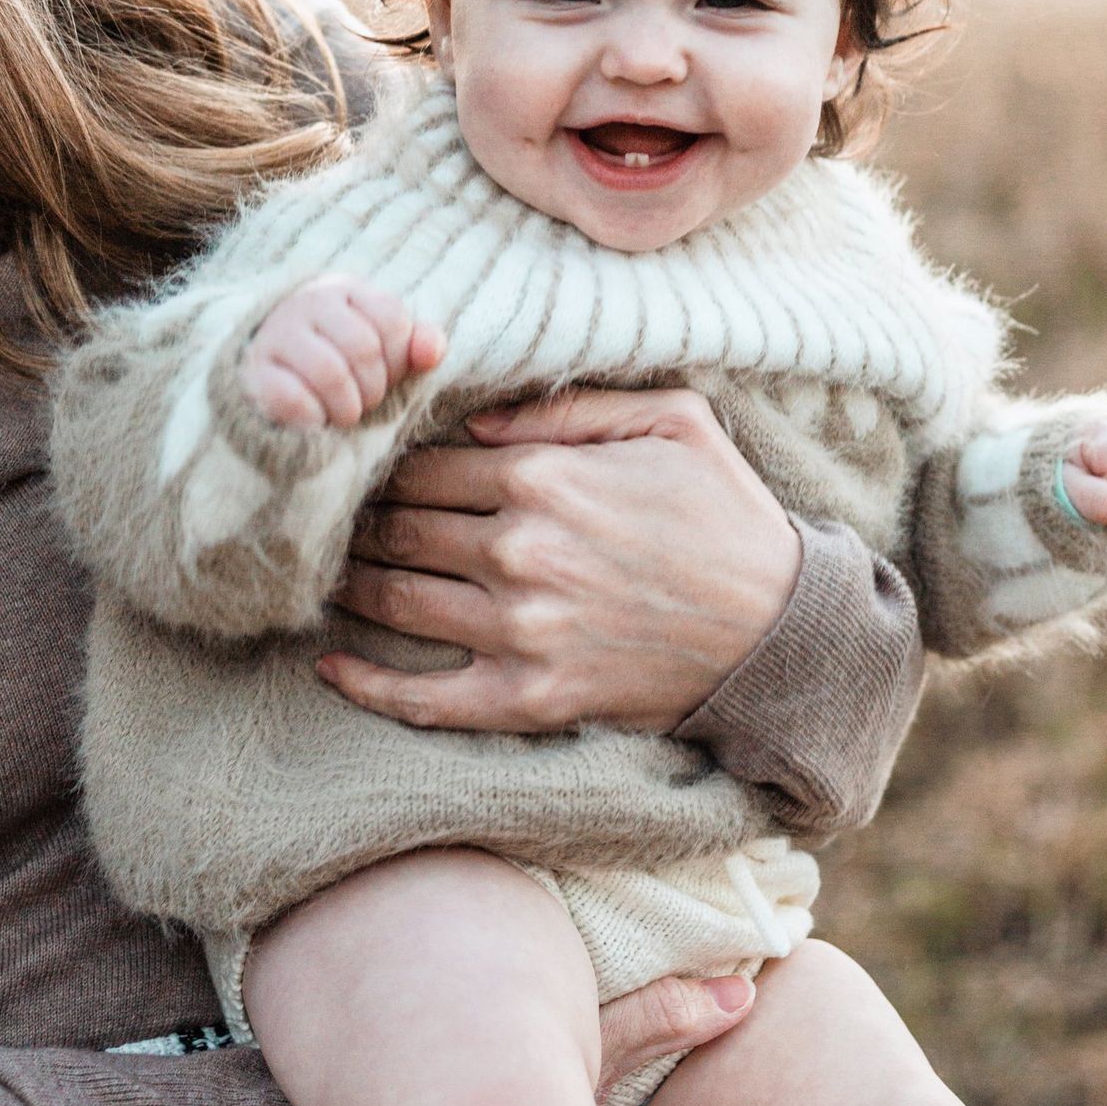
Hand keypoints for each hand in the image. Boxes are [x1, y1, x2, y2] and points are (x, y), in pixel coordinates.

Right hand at [239, 276, 443, 429]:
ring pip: (330, 373)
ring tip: (345, 415)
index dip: (398, 360)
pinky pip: (292, 399)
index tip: (386, 376)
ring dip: (347, 408)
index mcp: (345, 289)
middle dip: (374, 389)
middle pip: (363, 348)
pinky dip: (313, 418)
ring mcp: (277, 333)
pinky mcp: (254, 370)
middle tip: (365, 403)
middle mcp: (308, 302)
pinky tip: (316, 420)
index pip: (393, 320)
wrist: (270, 371)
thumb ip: (415, 344)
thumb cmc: (339, 357)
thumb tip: (432, 353)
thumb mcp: (382, 346)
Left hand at [320, 387, 803, 734]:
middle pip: (397, 530)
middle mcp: (519, 553)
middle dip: (356, 522)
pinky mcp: (529, 700)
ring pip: (395, 601)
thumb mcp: (672, 421)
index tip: (364, 469)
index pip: (423, 466)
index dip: (383, 464)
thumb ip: (571, 405)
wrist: (779, 631)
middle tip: (330, 519)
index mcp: (544, 478)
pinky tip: (330, 665)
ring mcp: (520, 632)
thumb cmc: (726, 515)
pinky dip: (366, 684)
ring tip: (327, 572)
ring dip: (349, 585)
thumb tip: (476, 420)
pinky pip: (423, 698)